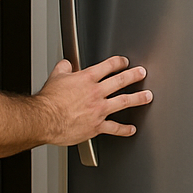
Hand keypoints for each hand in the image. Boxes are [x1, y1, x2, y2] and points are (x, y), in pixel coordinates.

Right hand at [36, 55, 151, 146]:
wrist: (44, 119)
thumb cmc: (48, 101)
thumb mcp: (55, 77)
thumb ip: (63, 68)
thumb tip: (66, 64)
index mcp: (86, 79)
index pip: (108, 66)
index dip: (118, 62)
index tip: (124, 62)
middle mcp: (96, 92)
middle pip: (120, 81)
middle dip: (134, 76)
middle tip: (142, 73)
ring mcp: (98, 110)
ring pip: (123, 102)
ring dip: (138, 98)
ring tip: (147, 96)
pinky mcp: (96, 126)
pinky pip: (114, 128)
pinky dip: (124, 130)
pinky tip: (131, 129)